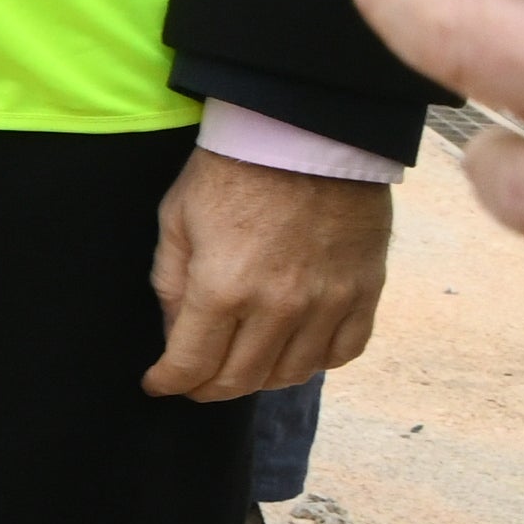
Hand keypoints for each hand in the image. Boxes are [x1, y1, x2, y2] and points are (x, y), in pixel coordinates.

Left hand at [148, 145, 387, 398]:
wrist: (305, 134)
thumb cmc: (231, 172)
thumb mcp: (176, 220)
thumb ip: (171, 283)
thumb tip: (173, 332)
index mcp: (223, 288)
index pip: (192, 363)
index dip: (170, 382)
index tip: (159, 385)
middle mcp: (279, 306)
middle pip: (242, 378)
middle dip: (209, 388)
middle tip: (195, 383)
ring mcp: (328, 302)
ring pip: (293, 373)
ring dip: (260, 379)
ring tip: (241, 367)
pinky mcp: (364, 290)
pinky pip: (344, 351)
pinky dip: (316, 361)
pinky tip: (295, 352)